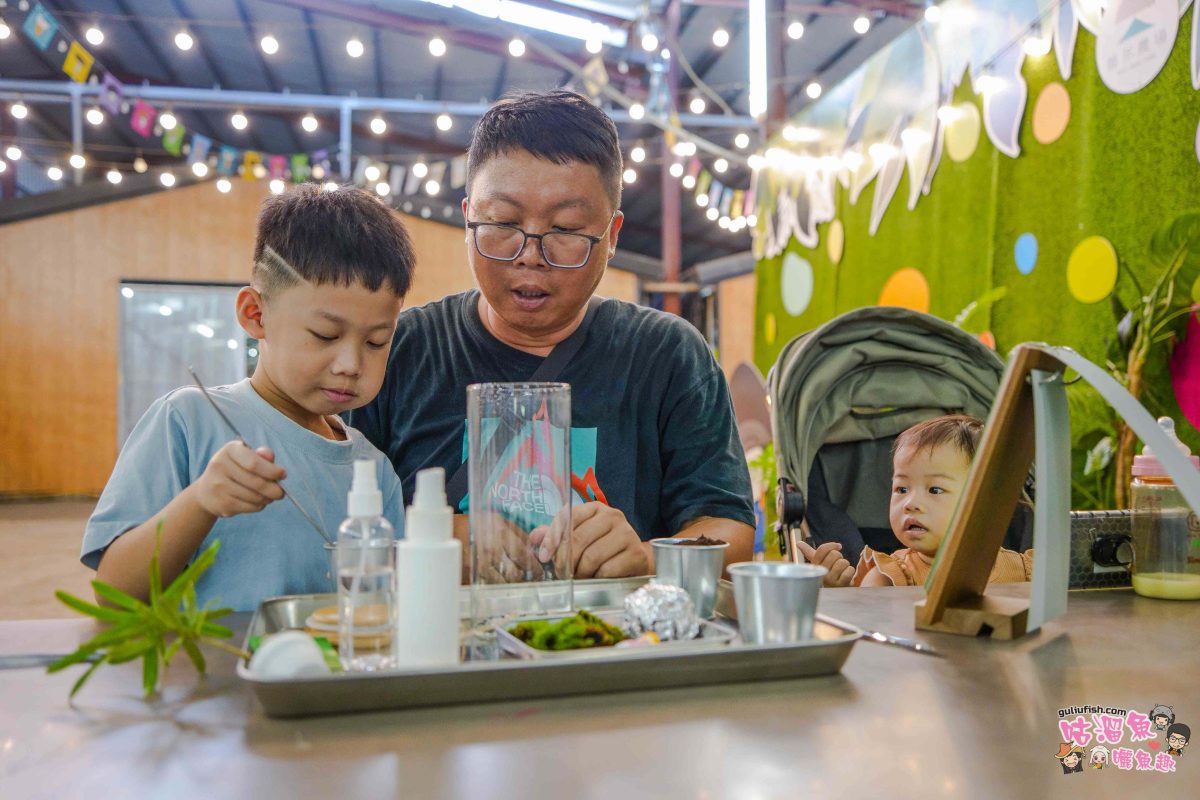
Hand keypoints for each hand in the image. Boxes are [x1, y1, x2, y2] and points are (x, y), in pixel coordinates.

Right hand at [191, 441, 285, 518]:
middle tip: (281, 492)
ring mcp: (218, 486)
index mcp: (230, 450)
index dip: (271, 471)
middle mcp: (220, 466)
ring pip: (254, 497)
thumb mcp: (245, 457)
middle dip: (273, 489)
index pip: (253, 463)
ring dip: (267, 499)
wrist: (207, 490)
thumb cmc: (234, 469)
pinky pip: (249, 507)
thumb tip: (270, 456)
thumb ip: (260, 456)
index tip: (283, 475)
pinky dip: (258, 506)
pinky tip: (258, 502)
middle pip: (256, 482)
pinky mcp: (220, 503)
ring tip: (269, 496)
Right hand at [474, 512, 543, 583]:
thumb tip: (535, 550)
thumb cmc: (479, 523)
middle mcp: (490, 550)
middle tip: (527, 577)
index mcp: (501, 534)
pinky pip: (488, 585)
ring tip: (513, 579)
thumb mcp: (501, 522)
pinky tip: (498, 580)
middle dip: (523, 577)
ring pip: (502, 583)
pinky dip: (496, 585)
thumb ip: (519, 535)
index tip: (539, 572)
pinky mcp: (469, 574)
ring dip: (510, 583)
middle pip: (514, 574)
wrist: (451, 527)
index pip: (524, 557)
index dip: (535, 568)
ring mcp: (478, 563)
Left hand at [532, 503, 649, 578]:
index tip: (544, 557)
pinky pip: (607, 570)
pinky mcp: (635, 553)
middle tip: (562, 573)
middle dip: (565, 560)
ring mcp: (627, 534)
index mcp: (595, 508)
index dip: (552, 539)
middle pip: (579, 539)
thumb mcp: (578, 537)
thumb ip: (555, 535)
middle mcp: (612, 516)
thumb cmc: (601, 546)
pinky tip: (596, 577)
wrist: (633, 559)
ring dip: (581, 572)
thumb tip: (534, 537)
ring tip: (579, 576)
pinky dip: (597, 577)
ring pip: (592, 557)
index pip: (568, 517)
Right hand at [797, 540, 853, 586]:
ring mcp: (830, 580)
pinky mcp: (841, 585)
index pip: (821, 550)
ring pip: (843, 562)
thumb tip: (798, 543)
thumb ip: (809, 553)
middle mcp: (820, 573)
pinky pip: (849, 570)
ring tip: (842, 571)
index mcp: (814, 566)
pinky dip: (851, 571)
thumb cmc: (828, 574)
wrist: (837, 591)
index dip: (831, 546)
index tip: (839, 546)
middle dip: (840, 557)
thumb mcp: (818, 564)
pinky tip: (847, 576)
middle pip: (834, 554)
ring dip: (846, 565)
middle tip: (837, 565)